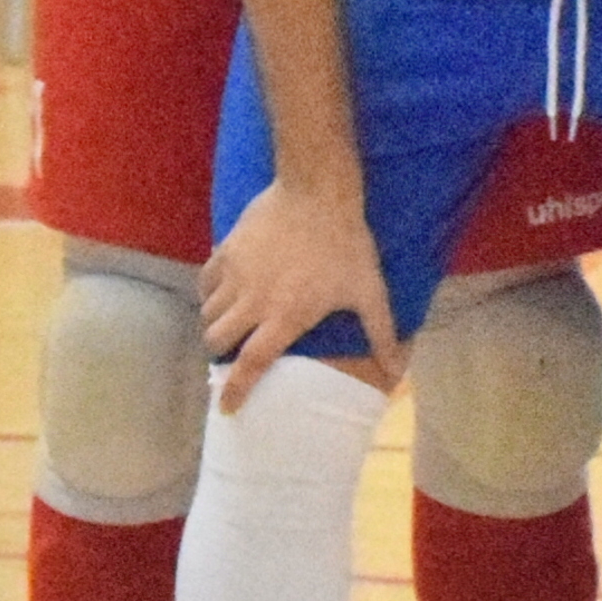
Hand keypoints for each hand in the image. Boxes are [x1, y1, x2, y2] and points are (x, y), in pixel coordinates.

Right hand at [203, 176, 397, 378]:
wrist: (317, 192)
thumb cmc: (347, 244)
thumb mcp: (369, 290)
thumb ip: (381, 332)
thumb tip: (397, 370)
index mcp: (285, 317)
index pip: (251, 364)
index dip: (236, 390)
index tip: (226, 408)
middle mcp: (253, 301)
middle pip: (218, 340)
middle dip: (221, 352)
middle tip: (233, 352)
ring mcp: (235, 275)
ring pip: (208, 313)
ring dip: (215, 323)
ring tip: (231, 324)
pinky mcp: (226, 251)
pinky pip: (204, 282)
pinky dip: (209, 293)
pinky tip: (223, 292)